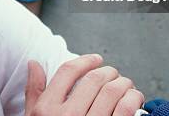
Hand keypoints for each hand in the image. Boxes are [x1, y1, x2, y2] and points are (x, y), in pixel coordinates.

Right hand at [25, 54, 143, 115]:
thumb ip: (34, 91)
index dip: (85, 61)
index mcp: (47, 110)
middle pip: (93, 79)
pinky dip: (133, 98)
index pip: (68, 72)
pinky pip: (126, 108)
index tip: (95, 59)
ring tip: (126, 85)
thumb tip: (34, 64)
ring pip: (113, 91)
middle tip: (113, 73)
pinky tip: (134, 98)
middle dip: (108, 71)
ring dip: (124, 83)